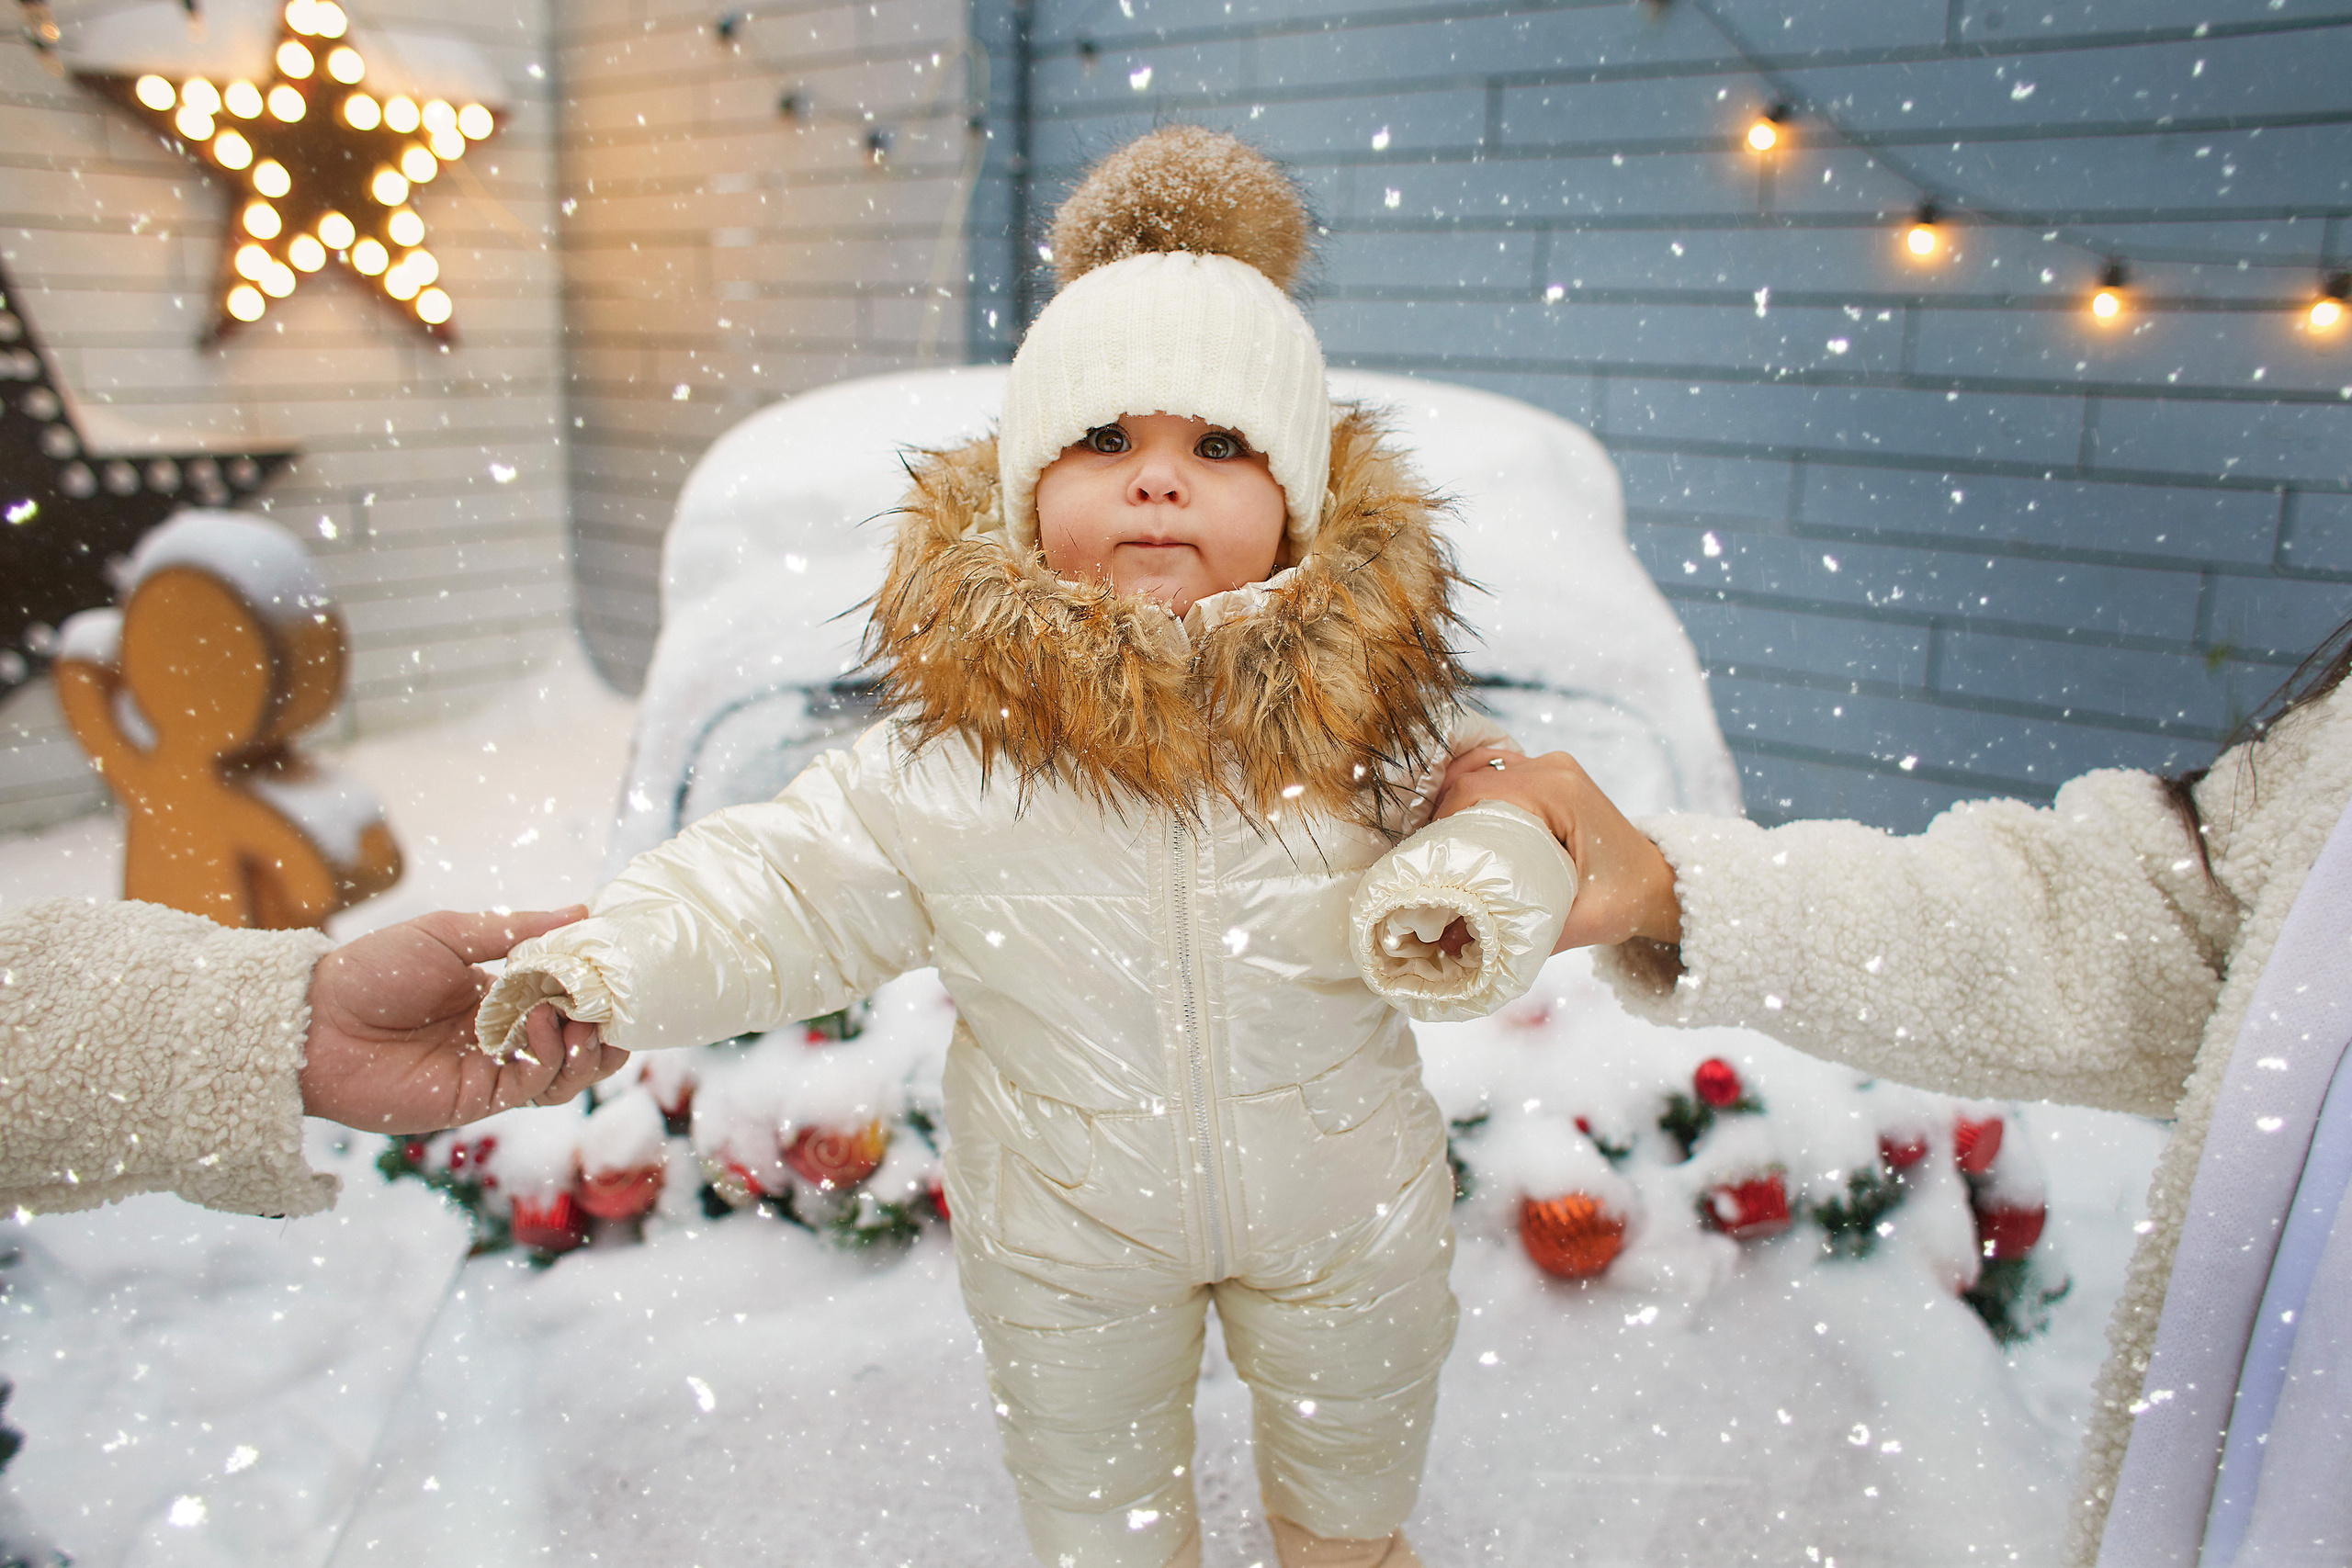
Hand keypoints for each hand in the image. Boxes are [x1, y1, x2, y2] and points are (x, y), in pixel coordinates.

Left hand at [298, 906, 627, 1133]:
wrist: (315, 1023)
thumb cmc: (374, 970)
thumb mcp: (448, 933)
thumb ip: (516, 929)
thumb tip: (582, 909)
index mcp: (500, 993)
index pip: (568, 996)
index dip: (597, 988)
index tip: (620, 969)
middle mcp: (503, 1034)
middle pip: (578, 1041)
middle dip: (605, 1027)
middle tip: (615, 1007)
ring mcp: (493, 1068)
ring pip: (565, 1072)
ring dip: (586, 1048)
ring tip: (581, 1020)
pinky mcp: (478, 1099)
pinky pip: (532, 1084)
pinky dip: (548, 1056)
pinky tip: (539, 1022)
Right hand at [1433, 747, 1683, 951]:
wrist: (1659, 884)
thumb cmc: (1627, 899)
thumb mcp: (1578, 922)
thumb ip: (1518, 935)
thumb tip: (1449, 946)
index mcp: (1559, 792)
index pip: (1477, 791)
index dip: (1443, 823)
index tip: (1428, 861)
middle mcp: (1553, 769)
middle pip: (1472, 779)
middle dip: (1444, 819)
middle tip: (1431, 863)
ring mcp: (1551, 767)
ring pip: (1480, 772)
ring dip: (1456, 806)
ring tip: (1444, 848)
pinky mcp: (1549, 777)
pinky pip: (1498, 774)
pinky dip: (1475, 795)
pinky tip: (1463, 828)